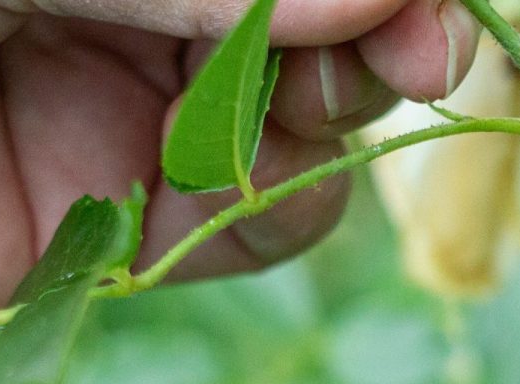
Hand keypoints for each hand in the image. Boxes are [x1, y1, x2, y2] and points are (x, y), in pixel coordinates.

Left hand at [0, 0, 477, 368]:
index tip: (420, 6)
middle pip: (322, 14)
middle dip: (378, 33)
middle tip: (405, 62)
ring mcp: (117, 96)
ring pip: (302, 114)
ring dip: (329, 122)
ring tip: (292, 127)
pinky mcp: (99, 223)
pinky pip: (242, 225)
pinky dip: (270, 215)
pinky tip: (226, 201)